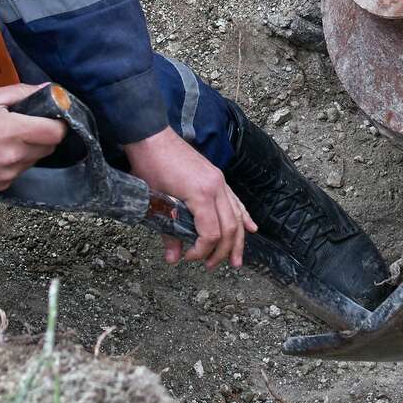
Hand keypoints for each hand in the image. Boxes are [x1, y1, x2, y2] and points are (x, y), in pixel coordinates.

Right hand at [0, 84, 65, 194]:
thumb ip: (21, 93)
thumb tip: (47, 88)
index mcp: (11, 131)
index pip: (56, 132)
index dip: (59, 122)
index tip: (53, 116)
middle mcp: (13, 156)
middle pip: (49, 147)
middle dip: (44, 134)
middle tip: (27, 124)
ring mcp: (8, 173)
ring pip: (36, 159)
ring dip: (30, 148)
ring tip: (7, 137)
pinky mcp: (2, 185)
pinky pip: (21, 171)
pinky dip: (16, 161)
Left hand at [125, 128, 255, 268]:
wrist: (152, 136)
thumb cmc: (150, 165)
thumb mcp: (155, 201)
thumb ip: (167, 231)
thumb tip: (173, 258)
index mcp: (201, 194)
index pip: (210, 232)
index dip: (201, 250)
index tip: (188, 257)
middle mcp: (216, 187)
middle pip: (230, 227)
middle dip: (222, 251)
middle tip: (211, 266)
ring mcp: (219, 181)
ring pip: (237, 215)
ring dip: (238, 240)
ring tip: (237, 260)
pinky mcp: (217, 177)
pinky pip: (235, 201)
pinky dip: (244, 216)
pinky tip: (252, 228)